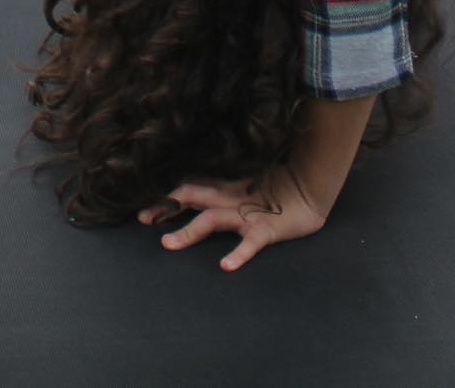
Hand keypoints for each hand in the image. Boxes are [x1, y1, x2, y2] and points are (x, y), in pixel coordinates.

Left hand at [139, 167, 325, 272]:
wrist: (310, 188)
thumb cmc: (279, 190)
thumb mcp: (247, 188)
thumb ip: (226, 191)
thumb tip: (201, 197)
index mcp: (226, 190)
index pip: (190, 189)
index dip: (167, 198)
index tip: (145, 211)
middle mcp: (231, 199)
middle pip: (192, 197)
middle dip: (166, 208)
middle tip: (143, 219)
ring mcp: (247, 214)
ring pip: (212, 219)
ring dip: (188, 231)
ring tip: (168, 244)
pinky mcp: (267, 228)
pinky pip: (251, 242)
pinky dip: (238, 253)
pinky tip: (226, 266)